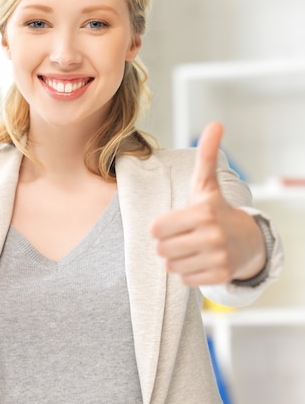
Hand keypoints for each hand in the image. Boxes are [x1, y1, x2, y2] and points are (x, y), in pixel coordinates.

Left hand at [150, 122, 265, 285]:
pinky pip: (184, 279)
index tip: (174, 222)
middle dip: (166, 243)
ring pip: (170, 266)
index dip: (160, 226)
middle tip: (182, 236)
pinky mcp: (219, 276)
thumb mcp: (207, 185)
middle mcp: (211, 236)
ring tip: (191, 248)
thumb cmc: (216, 210)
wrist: (248, 241)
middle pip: (160, 248)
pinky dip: (188, 272)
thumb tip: (215, 124)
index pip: (155, 228)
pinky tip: (200, 260)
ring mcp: (216, 258)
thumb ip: (206, 156)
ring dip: (175, 259)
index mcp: (202, 212)